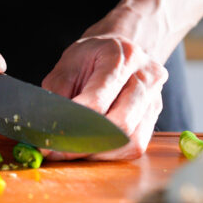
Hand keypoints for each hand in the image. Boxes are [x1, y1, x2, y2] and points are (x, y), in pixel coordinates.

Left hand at [41, 35, 166, 160]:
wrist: (120, 48)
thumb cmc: (92, 55)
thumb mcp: (67, 63)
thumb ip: (56, 93)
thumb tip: (47, 128)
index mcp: (121, 57)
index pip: (98, 101)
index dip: (72, 125)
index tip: (50, 139)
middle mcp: (146, 77)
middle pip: (121, 124)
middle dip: (86, 144)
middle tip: (59, 151)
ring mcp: (154, 98)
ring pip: (132, 141)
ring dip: (99, 153)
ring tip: (74, 151)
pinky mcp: (154, 116)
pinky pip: (136, 145)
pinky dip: (111, 153)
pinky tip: (92, 148)